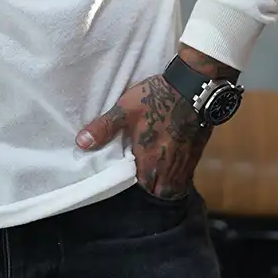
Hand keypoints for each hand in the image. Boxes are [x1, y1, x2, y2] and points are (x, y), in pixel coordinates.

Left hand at [75, 71, 211, 199]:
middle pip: (160, 191)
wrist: (194, 87)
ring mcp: (185, 161)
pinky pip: (186, 174)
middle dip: (151, 189)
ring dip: (165, 184)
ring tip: (155, 177)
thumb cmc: (157, 98)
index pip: (142, 188)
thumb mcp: (125, 109)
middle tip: (141, 181)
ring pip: (175, 185)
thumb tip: (81, 144)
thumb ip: (105, 128)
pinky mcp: (196, 153)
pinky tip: (171, 166)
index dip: (135, 189)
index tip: (128, 183)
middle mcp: (168, 165)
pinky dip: (179, 175)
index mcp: (149, 158)